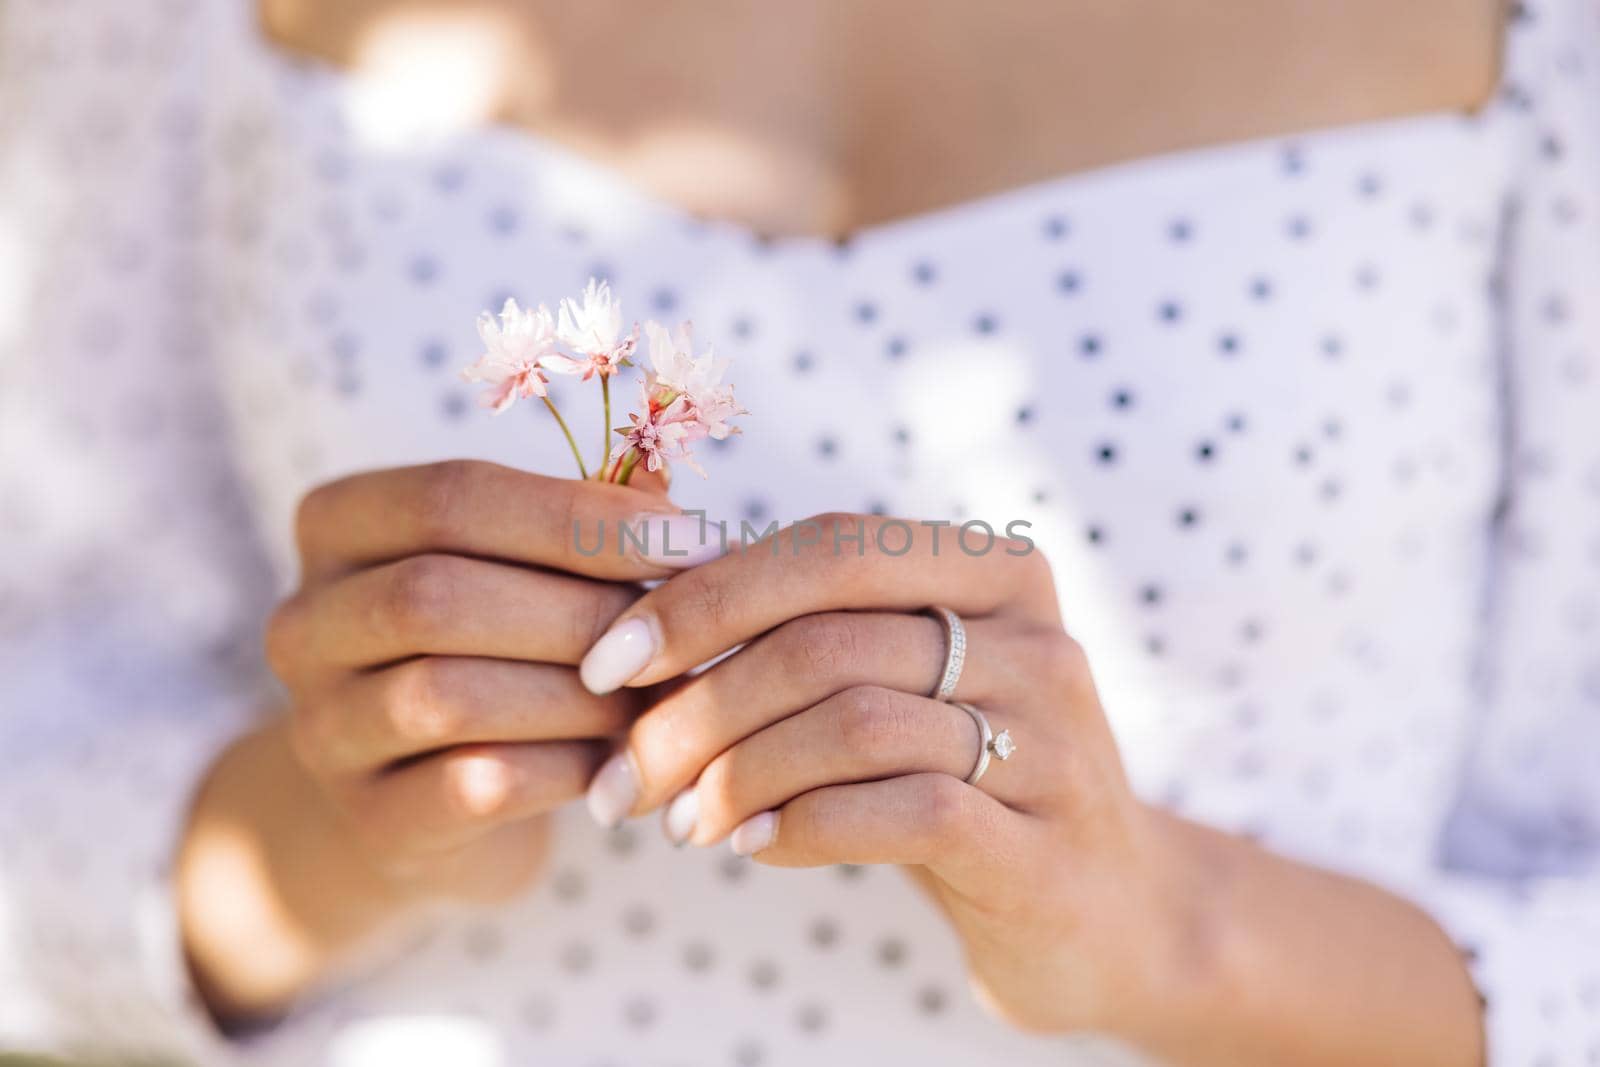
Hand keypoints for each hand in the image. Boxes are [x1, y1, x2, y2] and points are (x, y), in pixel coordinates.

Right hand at [182, 460, 697, 1018]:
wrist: (433, 800)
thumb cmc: (500, 648)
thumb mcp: (527, 569)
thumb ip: (587, 525)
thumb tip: (672, 500)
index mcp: (340, 525)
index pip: (450, 495)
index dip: (579, 516)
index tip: (692, 538)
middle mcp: (305, 622)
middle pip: (434, 594)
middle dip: (579, 611)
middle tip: (679, 631)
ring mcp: (323, 728)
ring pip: (445, 697)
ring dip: (575, 696)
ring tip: (658, 697)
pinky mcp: (370, 818)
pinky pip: (470, 785)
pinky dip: (564, 768)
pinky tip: (619, 760)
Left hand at [572, 512, 1189, 1036]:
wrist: (1105, 915)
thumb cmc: (963, 780)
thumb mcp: (901, 685)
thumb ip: (808, 628)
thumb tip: (638, 603)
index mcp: (994, 569)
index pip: (827, 547)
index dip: (703, 597)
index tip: (605, 663)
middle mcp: (1036, 638)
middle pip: (826, 639)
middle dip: (697, 706)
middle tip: (624, 776)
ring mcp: (1053, 741)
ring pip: (856, 723)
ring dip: (737, 774)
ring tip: (678, 822)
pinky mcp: (1046, 845)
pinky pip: (907, 811)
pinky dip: (805, 826)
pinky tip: (752, 847)